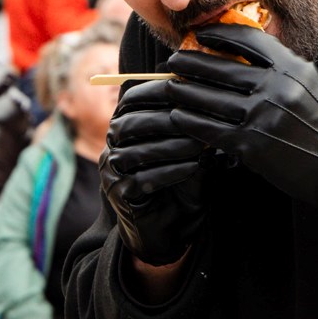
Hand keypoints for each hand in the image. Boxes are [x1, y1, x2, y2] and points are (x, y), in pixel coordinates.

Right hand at [102, 78, 208, 265]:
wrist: (171, 229)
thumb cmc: (180, 183)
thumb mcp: (185, 149)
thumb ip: (188, 124)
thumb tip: (206, 92)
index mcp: (122, 131)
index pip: (129, 102)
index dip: (154, 92)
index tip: (186, 89)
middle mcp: (110, 149)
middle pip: (128, 125)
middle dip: (164, 120)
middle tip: (197, 118)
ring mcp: (111, 174)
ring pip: (135, 153)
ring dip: (171, 147)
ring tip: (200, 146)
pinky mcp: (119, 196)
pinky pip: (142, 180)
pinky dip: (170, 172)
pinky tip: (194, 168)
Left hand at [164, 23, 317, 211]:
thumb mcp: (311, 83)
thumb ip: (281, 67)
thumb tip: (244, 55)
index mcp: (292, 67)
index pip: (247, 40)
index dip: (218, 34)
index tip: (200, 35)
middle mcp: (275, 87)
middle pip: (219, 68)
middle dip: (189, 63)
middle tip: (172, 62)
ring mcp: (262, 116)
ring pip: (208, 98)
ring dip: (183, 92)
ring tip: (171, 88)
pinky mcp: (251, 145)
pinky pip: (209, 129)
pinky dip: (189, 121)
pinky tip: (178, 117)